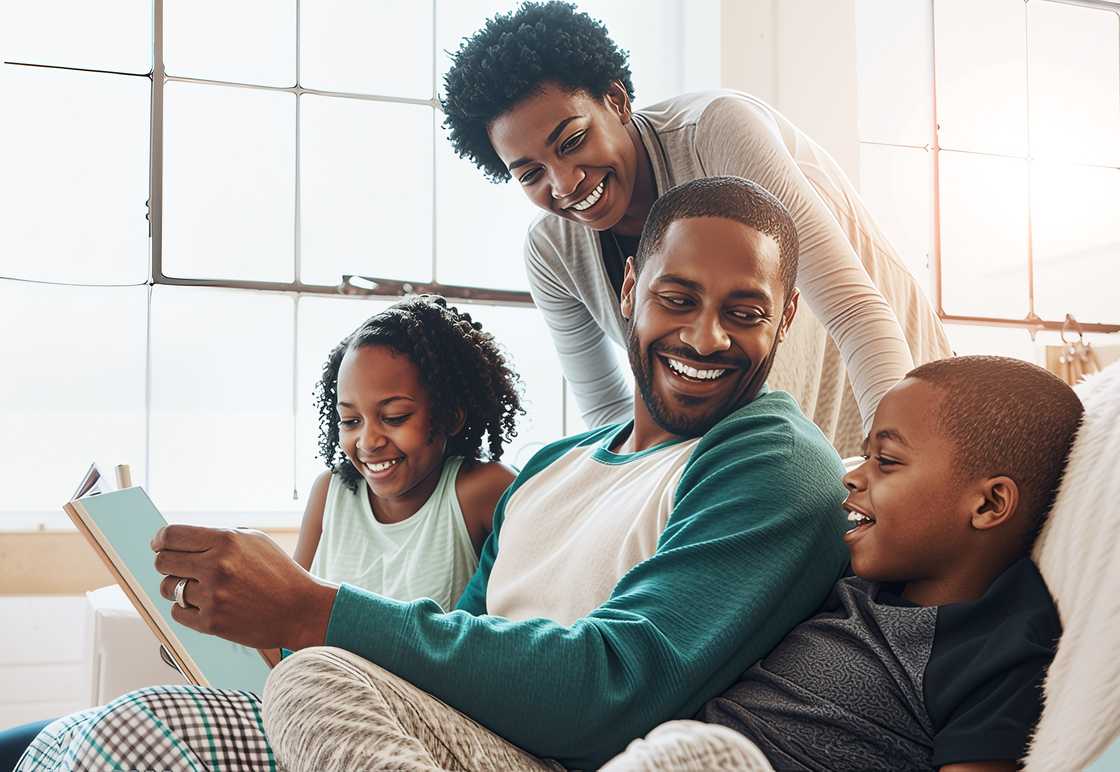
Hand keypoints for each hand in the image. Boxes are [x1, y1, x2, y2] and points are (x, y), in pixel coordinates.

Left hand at [152, 525, 337, 649]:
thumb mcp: (255, 541)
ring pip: (168, 588)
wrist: (301, 610)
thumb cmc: (279, 573)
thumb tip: (181, 538)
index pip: (172, 536)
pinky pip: (177, 612)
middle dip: (167, 564)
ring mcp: (212, 596)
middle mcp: (216, 566)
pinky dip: (186, 610)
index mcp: (226, 541)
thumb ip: (220, 536)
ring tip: (199, 589)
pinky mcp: (211, 622)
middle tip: (180, 568)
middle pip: (163, 562)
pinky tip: (206, 606)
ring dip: (177, 588)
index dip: (160, 540)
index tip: (159, 545)